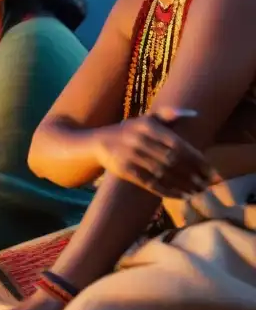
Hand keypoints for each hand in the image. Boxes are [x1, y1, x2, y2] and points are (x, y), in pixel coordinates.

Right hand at [94, 106, 217, 197]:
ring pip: (163, 173)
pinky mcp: (124, 170)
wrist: (98, 141)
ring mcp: (130, 155)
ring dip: (183, 184)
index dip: (196, 159)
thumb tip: (193, 114)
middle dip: (193, 174)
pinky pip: (150, 183)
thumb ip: (167, 115)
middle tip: (208, 184)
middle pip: (172, 160)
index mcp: (147, 126)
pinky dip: (168, 191)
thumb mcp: (145, 119)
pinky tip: (182, 196)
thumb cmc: (129, 131)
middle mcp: (138, 139)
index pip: (178, 144)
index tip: (212, 170)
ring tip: (198, 192)